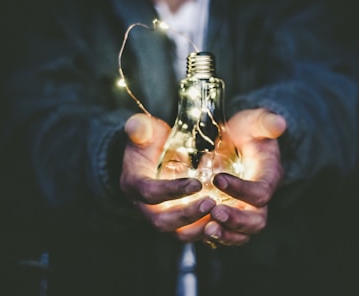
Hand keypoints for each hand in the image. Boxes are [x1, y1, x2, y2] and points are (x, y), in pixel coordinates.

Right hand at [120, 113, 215, 239]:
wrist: (150, 158)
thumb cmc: (149, 142)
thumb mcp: (144, 132)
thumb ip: (140, 128)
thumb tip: (135, 126)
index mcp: (134, 184)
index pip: (150, 193)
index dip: (172, 190)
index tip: (196, 183)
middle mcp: (145, 206)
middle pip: (162, 221)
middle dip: (187, 215)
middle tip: (211, 203)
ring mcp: (161, 215)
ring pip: (177, 232)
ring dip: (199, 228)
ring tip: (221, 215)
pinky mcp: (176, 221)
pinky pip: (190, 232)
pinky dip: (207, 230)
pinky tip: (224, 221)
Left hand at [203, 108, 286, 246]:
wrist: (239, 141)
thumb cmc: (248, 131)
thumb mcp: (255, 122)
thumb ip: (266, 122)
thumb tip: (279, 123)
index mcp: (269, 177)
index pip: (261, 192)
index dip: (241, 190)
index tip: (217, 179)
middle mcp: (259, 199)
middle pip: (256, 220)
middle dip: (236, 220)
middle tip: (215, 213)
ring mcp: (245, 208)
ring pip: (242, 233)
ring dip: (225, 234)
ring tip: (207, 229)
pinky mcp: (231, 213)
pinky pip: (227, 233)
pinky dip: (215, 236)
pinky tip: (198, 230)